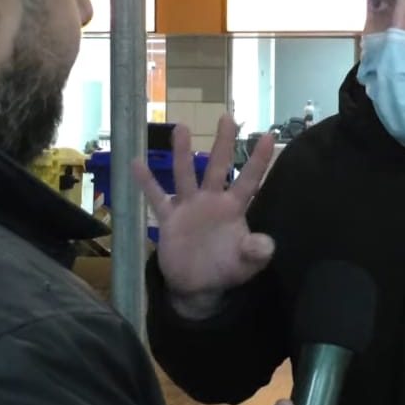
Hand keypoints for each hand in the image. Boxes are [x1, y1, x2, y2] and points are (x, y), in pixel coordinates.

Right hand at [132, 114, 275, 319]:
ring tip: (181, 128)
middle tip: (227, 117)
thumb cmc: (225, 269)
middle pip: (217, 167)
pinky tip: (136, 162)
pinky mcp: (169, 219)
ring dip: (183, 153)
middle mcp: (211, 200)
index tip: (268, 135)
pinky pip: (157, 197)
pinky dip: (147, 182)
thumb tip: (266, 245)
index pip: (248, 180)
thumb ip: (256, 253)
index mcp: (233, 208)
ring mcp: (189, 207)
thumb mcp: (245, 265)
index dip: (258, 160)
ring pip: (186, 175)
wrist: (197, 286)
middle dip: (223, 143)